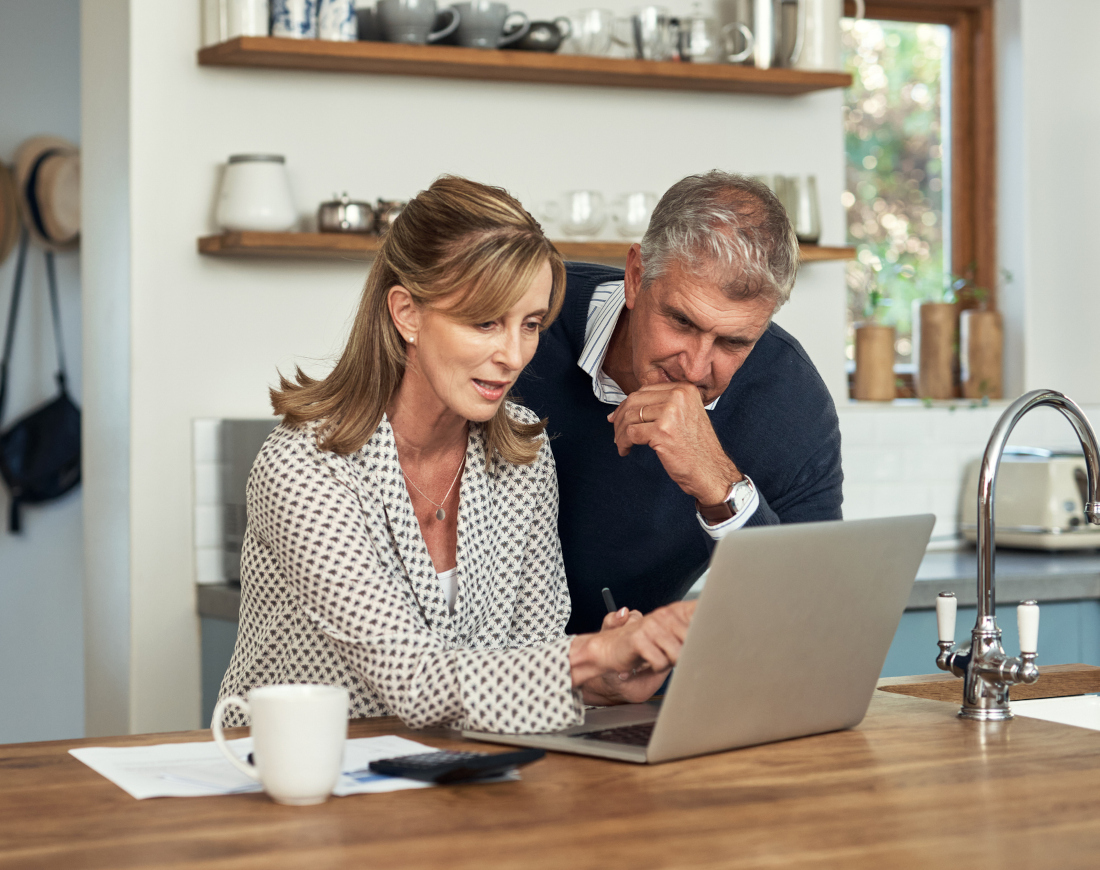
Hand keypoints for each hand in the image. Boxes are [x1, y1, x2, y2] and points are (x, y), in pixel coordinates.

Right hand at [569, 600, 696, 700]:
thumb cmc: (640, 647)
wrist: (608, 650)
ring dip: (668, 662)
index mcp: (672, 612)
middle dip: (685, 654)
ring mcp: (651, 626)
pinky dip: (655, 667)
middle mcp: (663, 615)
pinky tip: (646, 662)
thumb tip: (709, 641)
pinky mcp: (639, 639)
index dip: (706, 624)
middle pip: (692, 640)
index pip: (699, 612)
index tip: (708, 635)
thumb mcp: (668, 639)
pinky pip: (660, 662)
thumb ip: (687, 636)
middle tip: (669, 655)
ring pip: (677, 654)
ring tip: (656, 658)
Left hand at [606, 382, 739, 505]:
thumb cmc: (697, 449)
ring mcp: (670, 413)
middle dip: (620, 418)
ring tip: (621, 443)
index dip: (627, 404)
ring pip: (630, 417)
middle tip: (616, 431)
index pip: (645, 390)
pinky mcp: (662, 431)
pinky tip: (626, 450)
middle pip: (634, 401)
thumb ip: (663, 405)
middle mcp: (678, 396)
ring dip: (620, 433)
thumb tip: (626, 406)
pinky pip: (631, 434)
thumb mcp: (686, 415)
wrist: (711, 471)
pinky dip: (624, 443)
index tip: (618, 416)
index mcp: (684, 389)